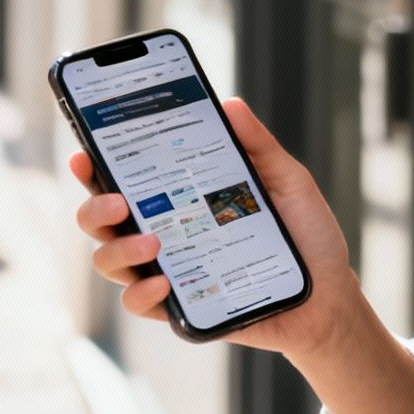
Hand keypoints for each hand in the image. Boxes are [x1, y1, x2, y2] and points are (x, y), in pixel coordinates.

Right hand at [72, 98, 361, 358]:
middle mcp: (164, 232)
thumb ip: (258, 146)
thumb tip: (230, 105)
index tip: (84, 152)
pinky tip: (165, 280)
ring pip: (110, 261)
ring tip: (152, 241)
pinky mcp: (180, 309)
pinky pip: (140, 304)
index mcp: (180, 197)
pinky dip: (143, 293)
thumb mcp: (287, 182)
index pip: (126, 178)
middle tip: (117, 201)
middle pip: (102, 220)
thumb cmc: (305, 236)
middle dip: (94, 209)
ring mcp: (167, 271)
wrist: (329, 297)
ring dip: (117, 249)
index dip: (95, 166)